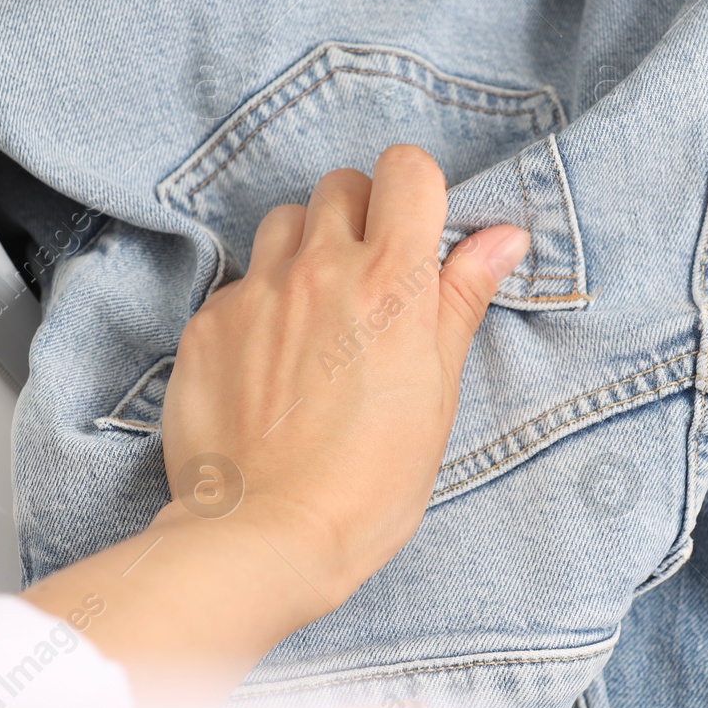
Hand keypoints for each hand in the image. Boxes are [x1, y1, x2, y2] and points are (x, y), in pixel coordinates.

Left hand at [23, 145, 528, 707]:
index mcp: (391, 284)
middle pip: (341, 186)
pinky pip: (239, 282)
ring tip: (315, 315)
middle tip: (368, 282)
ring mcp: (256, 293)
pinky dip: (258, 304)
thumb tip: (501, 238)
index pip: (407, 170)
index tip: (416, 230)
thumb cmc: (369, 482)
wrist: (266, 537)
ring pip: (283, 222)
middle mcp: (320, 270)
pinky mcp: (207, 323)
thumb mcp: (438, 393)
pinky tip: (269, 363)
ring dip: (304, 249)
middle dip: (360, 218)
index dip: (416, 191)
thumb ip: (460, 300)